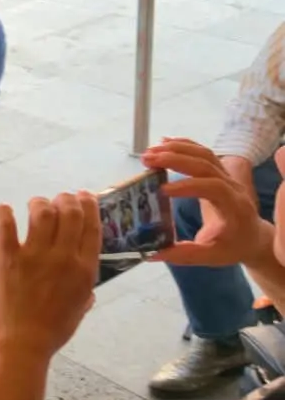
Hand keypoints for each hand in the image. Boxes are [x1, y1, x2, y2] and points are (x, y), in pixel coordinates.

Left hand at [0, 193, 100, 357]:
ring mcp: (34, 256)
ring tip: (36, 204)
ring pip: (42, 214)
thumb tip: (88, 289)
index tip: (85, 197)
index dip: (89, 207)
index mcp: (84, 270)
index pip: (92, 228)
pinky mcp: (7, 258)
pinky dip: (4, 213)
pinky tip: (4, 210)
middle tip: (59, 198)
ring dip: (40, 203)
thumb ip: (84, 294)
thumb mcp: (78, 312)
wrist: (19, 344)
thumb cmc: (50, 332)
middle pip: (70, 214)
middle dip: (66, 200)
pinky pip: (5, 226)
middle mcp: (63, 258)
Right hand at [144, 139, 272, 268]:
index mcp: (234, 207)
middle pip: (207, 164)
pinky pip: (203, 152)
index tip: (162, 190)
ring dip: (176, 149)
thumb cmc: (232, 247)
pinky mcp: (219, 172)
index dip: (188, 185)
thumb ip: (184, 255)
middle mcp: (233, 187)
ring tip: (149, 152)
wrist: (252, 236)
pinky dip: (183, 145)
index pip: (214, 188)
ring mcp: (227, 176)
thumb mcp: (211, 257)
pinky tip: (163, 142)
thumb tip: (151, 254)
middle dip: (176, 159)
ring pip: (205, 154)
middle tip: (147, 160)